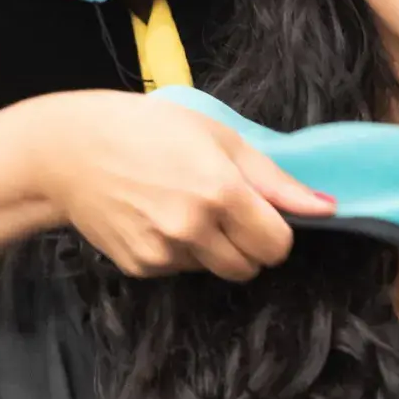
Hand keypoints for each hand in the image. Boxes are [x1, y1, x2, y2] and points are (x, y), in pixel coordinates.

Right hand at [21, 90, 335, 279]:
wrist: (71, 150)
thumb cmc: (150, 129)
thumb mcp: (220, 137)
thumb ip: (275, 179)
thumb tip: (327, 208)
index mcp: (221, 192)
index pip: (277, 246)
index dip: (276, 231)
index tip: (261, 213)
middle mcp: (194, 229)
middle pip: (250, 267)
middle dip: (249, 245)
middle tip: (225, 210)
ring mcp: (164, 253)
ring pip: (215, 270)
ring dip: (213, 248)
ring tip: (185, 207)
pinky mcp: (140, 267)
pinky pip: (181, 270)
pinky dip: (179, 252)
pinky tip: (157, 217)